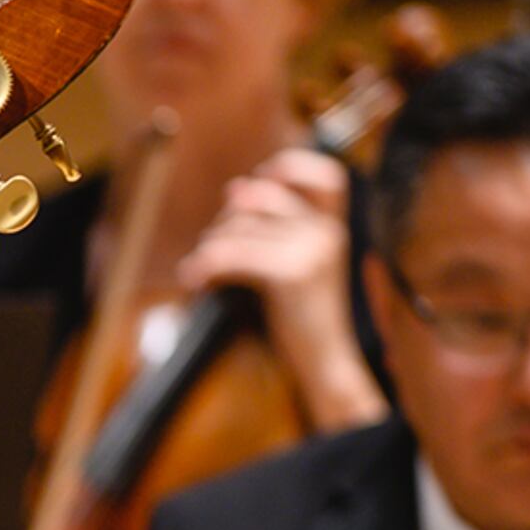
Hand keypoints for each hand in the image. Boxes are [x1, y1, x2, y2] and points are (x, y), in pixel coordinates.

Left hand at [173, 148, 381, 433]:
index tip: (259, 176)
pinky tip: (194, 279)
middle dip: (227, 218)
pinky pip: (232, 255)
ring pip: (239, 229)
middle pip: (260, 199)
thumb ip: (275, 229)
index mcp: (336, 228)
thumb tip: (236, 187)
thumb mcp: (300, 266)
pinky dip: (205, 266)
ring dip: (209, 247)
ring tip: (199, 268)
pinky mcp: (291, 273)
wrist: (326, 363)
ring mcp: (312, 250)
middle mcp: (328, 233)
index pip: (327, 177)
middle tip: (212, 246)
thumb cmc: (304, 319)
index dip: (291, 166)